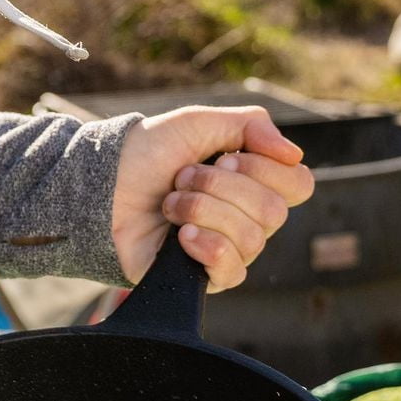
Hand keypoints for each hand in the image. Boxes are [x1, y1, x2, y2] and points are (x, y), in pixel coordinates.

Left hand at [111, 105, 314, 290]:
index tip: (224, 158)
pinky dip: (208, 246)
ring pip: (253, 240)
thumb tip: (294, 154)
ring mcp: (225, 248)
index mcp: (252, 182)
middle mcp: (245, 217)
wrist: (101, 189)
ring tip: (169, 203)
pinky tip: (180, 235)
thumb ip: (252, 125)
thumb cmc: (146, 155)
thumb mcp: (199, 123)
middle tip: (182, 178)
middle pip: (274, 212)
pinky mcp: (201, 277)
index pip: (298, 184)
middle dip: (222, 189)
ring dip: (204, 212)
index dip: (266, 171)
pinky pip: (232, 271)